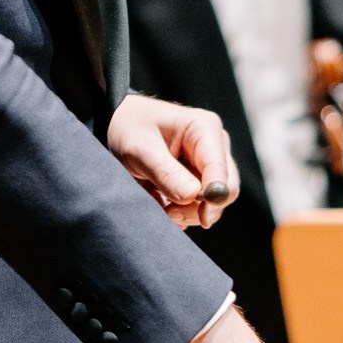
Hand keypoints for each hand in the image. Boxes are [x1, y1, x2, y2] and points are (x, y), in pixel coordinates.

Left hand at [108, 94, 234, 228]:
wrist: (116, 125)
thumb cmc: (129, 128)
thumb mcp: (140, 148)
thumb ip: (165, 172)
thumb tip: (192, 196)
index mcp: (204, 129)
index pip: (220, 169)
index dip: (213, 196)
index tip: (201, 217)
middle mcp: (214, 147)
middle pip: (226, 189)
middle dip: (199, 208)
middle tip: (170, 213)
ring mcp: (208, 165)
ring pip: (214, 203)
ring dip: (188, 213)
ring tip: (161, 207)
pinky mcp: (199, 181)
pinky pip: (200, 207)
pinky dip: (183, 213)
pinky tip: (162, 205)